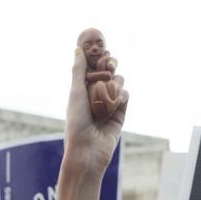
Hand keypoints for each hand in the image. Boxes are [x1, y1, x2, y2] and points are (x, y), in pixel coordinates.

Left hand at [64, 34, 126, 175]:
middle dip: (110, 65)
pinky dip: (122, 95)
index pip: (93, 69)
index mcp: (82, 91)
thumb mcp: (76, 93)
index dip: (99, 58)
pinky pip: (125, 96)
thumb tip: (77, 49)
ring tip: (111, 86)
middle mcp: (96, 97)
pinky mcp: (120, 115)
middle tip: (109, 64)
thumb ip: (79, 71)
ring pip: (118, 83)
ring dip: (116, 81)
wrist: (88, 150)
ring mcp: (109, 105)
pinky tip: (118, 99)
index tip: (102, 50)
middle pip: (108, 73)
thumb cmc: (77, 122)